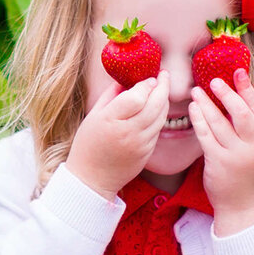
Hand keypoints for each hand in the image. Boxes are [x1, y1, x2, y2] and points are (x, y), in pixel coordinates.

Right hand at [66, 71, 169, 199]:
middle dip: (163, 86)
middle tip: (164, 75)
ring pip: (161, 117)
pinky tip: (156, 109)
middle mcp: (128, 132)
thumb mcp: (93, 116)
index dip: (146, 84)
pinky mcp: (147, 153)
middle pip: (155, 104)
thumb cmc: (88, 145)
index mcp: (110, 121)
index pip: (137, 97)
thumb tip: (126, 78)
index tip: (149, 77)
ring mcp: (140, 144)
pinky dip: (159, 116)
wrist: (92, 179)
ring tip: (162, 90)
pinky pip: (157, 130)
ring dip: (164, 100)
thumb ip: (110, 95)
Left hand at [188, 68, 253, 234]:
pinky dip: (199, 120)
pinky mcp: (219, 163)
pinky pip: (206, 136)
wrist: (244, 208)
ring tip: (196, 91)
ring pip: (220, 122)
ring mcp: (237, 155)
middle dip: (227, 94)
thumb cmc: (249, 176)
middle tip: (214, 80)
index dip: (247, 89)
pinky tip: (193, 109)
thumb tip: (241, 100)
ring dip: (207, 104)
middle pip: (241, 112)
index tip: (238, 72)